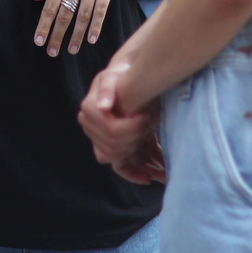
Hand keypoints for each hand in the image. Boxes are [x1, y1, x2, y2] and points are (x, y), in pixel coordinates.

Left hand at [32, 0, 129, 55]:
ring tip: (71, 50)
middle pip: (64, 15)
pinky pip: (100, 10)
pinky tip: (91, 39)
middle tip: (51, 52)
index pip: (49, 7)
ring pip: (82, 16)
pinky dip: (95, 26)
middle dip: (56, 35)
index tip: (38, 41)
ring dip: (76, 36)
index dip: (43, 26)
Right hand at [77, 62, 161, 180]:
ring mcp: (101, 139)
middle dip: (137, 140)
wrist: (127, 78)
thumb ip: (109, 89)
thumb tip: (104, 107)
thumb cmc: (121, 75)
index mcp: (89, 111)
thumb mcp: (114, 76)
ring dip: (139, 165)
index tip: (148, 116)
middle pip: (115, 147)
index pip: (111, 131)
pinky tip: (149, 178)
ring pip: (118, 160)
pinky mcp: (113, 147)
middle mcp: (91, 128)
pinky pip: (120, 166)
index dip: (132, 128)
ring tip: (161, 167)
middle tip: (153, 127)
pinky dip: (134, 173)